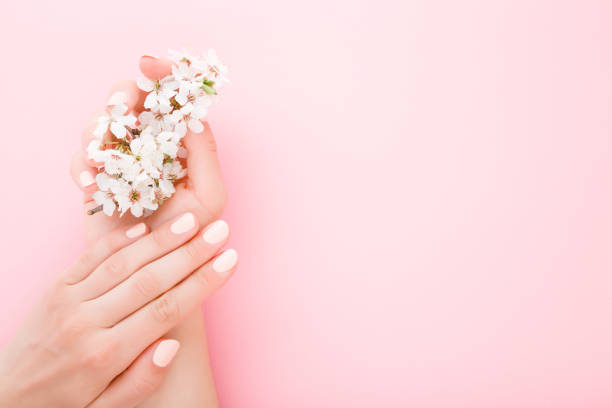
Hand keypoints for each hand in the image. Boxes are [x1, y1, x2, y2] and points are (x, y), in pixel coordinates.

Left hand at [0, 214, 235, 407]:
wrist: (5, 398)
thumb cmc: (63, 405)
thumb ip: (141, 382)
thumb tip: (170, 346)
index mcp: (105, 355)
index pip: (165, 311)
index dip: (201, 283)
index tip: (229, 262)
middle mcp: (87, 322)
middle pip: (148, 280)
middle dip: (190, 254)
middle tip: (220, 232)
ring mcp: (68, 300)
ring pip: (123, 263)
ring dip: (160, 239)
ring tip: (192, 221)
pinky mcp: (56, 287)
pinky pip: (90, 257)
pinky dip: (119, 240)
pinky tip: (147, 227)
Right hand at [70, 55, 226, 244]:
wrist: (157, 274)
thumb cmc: (189, 237)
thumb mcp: (209, 196)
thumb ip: (205, 154)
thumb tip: (193, 115)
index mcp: (180, 143)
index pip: (172, 97)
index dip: (162, 74)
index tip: (150, 64)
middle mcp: (150, 145)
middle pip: (130, 100)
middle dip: (122, 96)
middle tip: (121, 109)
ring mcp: (122, 160)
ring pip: (101, 123)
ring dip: (98, 130)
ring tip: (103, 157)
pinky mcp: (97, 179)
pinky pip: (81, 158)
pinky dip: (82, 164)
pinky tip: (90, 182)